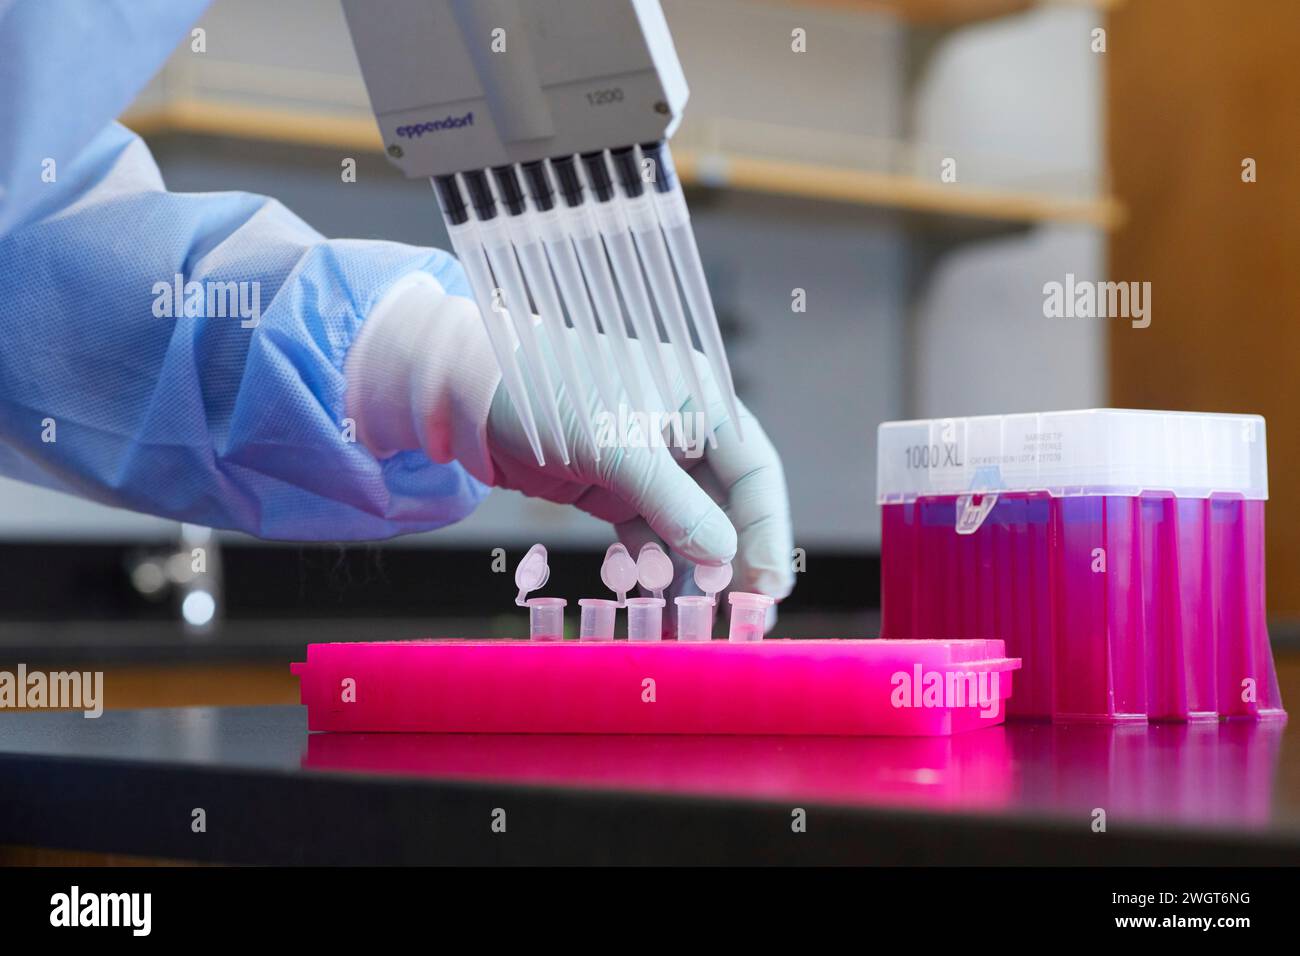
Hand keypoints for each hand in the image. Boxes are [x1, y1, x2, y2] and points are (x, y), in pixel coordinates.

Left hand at [485, 324, 794, 624]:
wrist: (470, 392)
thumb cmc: (548, 394)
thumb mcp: (616, 446)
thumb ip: (672, 503)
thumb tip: (723, 556)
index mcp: (700, 401)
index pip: (755, 472)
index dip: (767, 531)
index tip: (769, 585)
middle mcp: (684, 432)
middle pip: (728, 506)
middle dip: (734, 563)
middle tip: (745, 618)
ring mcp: (650, 465)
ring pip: (690, 529)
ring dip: (694, 576)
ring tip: (699, 625)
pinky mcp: (615, 490)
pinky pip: (649, 539)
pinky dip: (653, 573)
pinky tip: (658, 608)